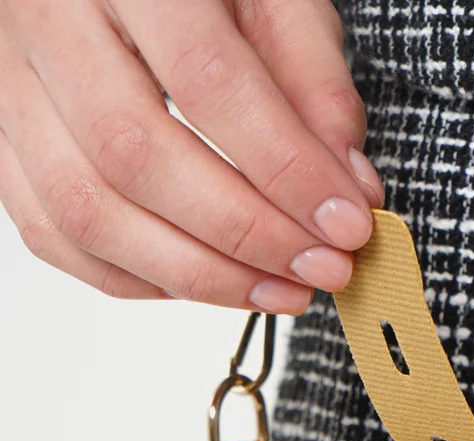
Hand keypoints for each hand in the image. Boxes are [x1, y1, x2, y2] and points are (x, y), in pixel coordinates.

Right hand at [0, 0, 382, 310]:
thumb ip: (313, 79)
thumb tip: (348, 186)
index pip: (205, 81)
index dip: (284, 169)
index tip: (346, 223)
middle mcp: (47, 20)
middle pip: (137, 158)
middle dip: (245, 235)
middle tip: (322, 267)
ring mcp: (11, 85)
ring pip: (87, 211)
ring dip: (198, 274)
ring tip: (281, 289)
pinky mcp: (3, 143)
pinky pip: (56, 236)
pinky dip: (141, 278)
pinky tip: (211, 280)